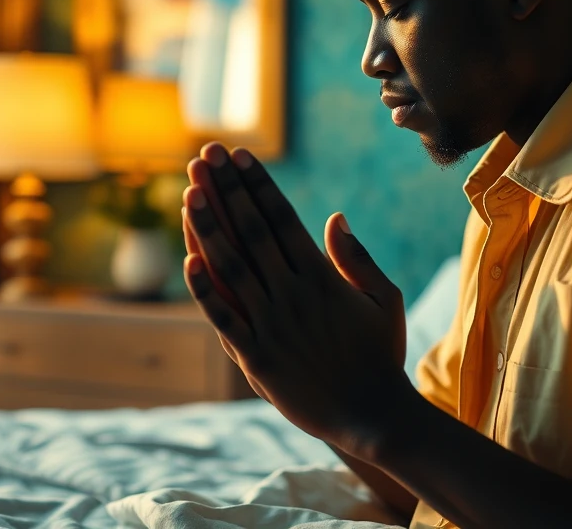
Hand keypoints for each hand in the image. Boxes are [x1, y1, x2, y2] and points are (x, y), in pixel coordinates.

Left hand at [180, 142, 407, 454]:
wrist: (371, 415)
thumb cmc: (379, 354)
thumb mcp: (383, 299)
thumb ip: (357, 258)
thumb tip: (333, 217)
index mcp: (322, 276)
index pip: (281, 218)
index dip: (257, 184)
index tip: (238, 156)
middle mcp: (293, 294)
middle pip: (251, 232)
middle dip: (226, 190)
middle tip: (205, 156)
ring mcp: (272, 326)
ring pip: (231, 268)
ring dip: (207, 228)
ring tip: (189, 192)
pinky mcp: (256, 358)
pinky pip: (224, 319)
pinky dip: (204, 290)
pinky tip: (188, 260)